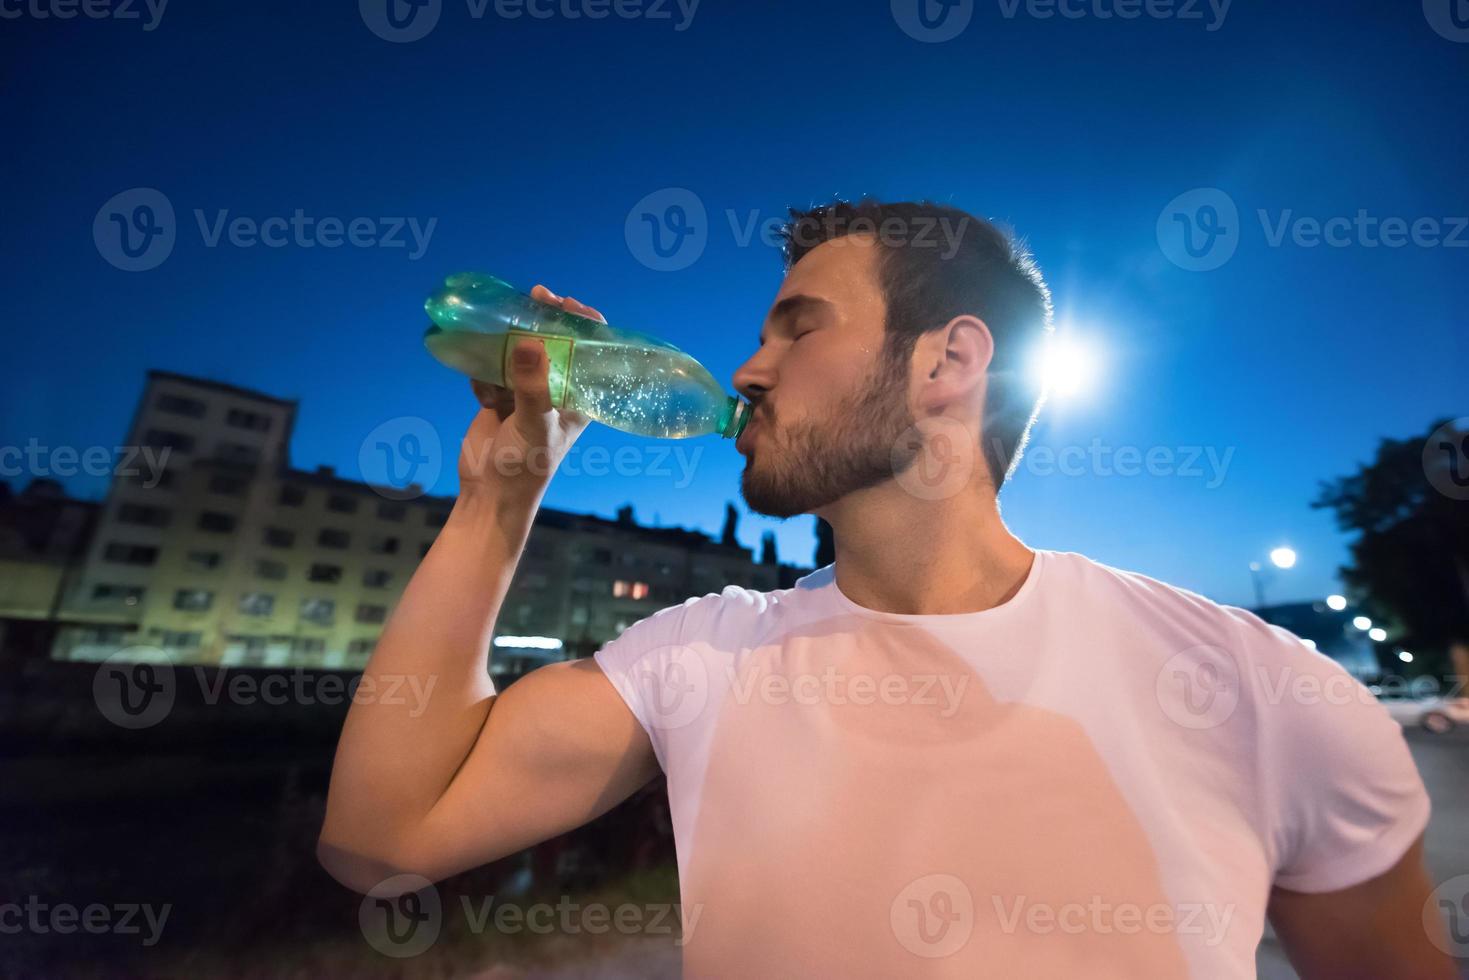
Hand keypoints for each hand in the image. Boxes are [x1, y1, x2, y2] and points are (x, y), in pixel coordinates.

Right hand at [457, 285, 600, 500]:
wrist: (489, 493)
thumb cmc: (526, 466)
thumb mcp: (535, 423)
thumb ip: (532, 384)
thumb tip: (530, 342)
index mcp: (579, 397)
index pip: (591, 351)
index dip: (584, 323)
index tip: (567, 303)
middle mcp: (556, 391)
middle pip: (555, 343)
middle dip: (545, 319)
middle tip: (536, 295)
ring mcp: (526, 392)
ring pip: (521, 352)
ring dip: (511, 338)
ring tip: (503, 317)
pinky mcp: (498, 397)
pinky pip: (491, 369)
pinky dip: (484, 370)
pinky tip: (482, 387)